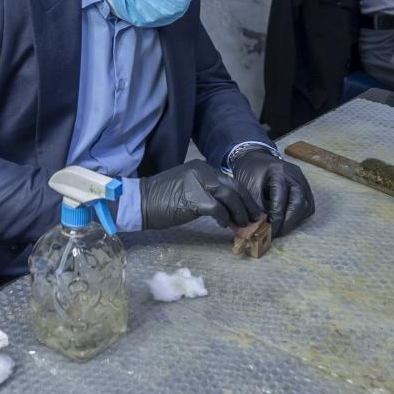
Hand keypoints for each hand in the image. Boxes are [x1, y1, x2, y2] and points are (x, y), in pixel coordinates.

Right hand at [141, 160, 261, 230]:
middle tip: (253, 219)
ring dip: (239, 213)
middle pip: (234, 187)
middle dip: (246, 205)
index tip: (250, 209)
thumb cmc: (161, 199)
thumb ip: (207, 193)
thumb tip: (228, 210)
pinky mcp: (194, 198)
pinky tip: (223, 225)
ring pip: (230, 197)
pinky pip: (218, 209)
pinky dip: (224, 219)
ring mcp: (199, 183)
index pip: (230, 180)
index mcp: (202, 167)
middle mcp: (203, 171)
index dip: (243, 196)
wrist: (139, 202)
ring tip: (242, 225)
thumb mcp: (187, 189)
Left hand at [229, 149, 315, 237]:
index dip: (275, 218)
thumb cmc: (251, 173)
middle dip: (288, 222)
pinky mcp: (305, 187)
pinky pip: (307, 205)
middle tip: (276, 233)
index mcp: (278, 172)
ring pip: (306, 206)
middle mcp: (295, 175)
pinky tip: (286, 220)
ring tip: (280, 228)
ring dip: (294, 220)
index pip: (281, 199)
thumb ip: (255, 208)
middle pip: (299, 203)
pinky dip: (298, 215)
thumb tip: (259, 229)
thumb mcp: (248, 188)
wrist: (257, 159)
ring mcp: (303, 180)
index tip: (268, 231)